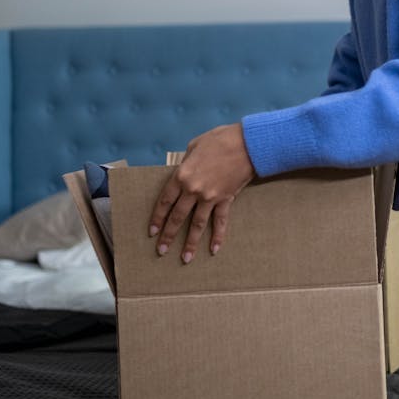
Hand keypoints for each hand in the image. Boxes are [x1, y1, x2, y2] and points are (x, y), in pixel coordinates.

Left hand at [148, 124, 254, 262]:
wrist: (246, 144)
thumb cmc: (219, 140)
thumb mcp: (195, 146)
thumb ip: (185, 163)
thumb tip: (184, 173)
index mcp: (181, 175)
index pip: (165, 202)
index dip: (158, 218)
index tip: (152, 232)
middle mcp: (193, 190)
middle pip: (177, 217)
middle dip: (168, 235)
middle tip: (161, 250)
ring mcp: (210, 197)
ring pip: (197, 224)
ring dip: (190, 243)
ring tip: (185, 259)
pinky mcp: (226, 199)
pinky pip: (220, 222)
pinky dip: (218, 236)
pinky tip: (214, 250)